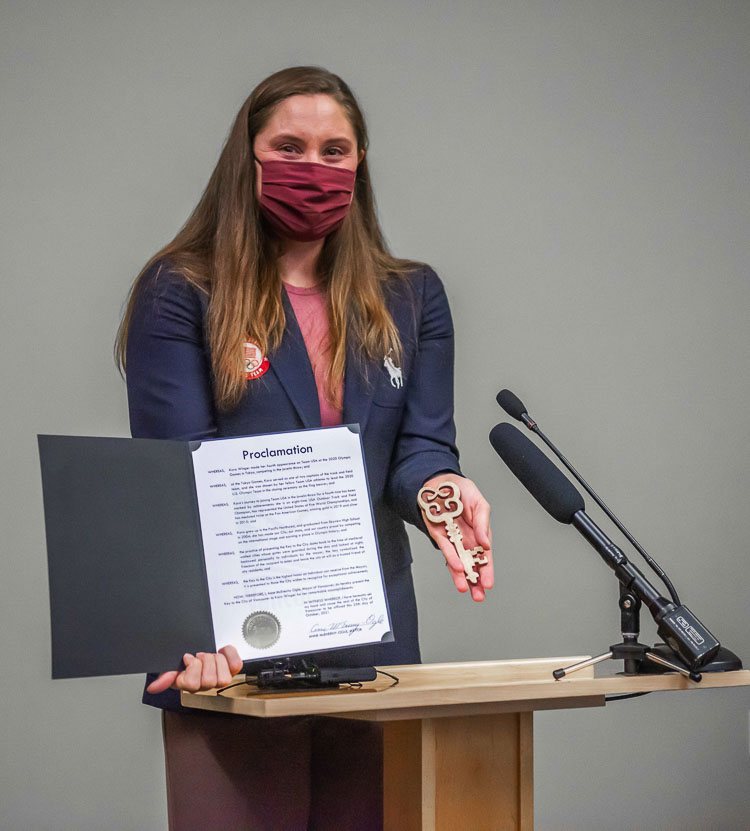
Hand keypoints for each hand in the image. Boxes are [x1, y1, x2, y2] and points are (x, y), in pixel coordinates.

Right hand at [145, 645, 242, 693]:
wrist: (194, 656)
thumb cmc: (183, 664)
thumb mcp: (170, 668)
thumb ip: (163, 677)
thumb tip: (153, 687)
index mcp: (188, 685)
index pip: (192, 684)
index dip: (192, 667)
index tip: (188, 658)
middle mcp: (205, 685)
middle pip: (209, 680)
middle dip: (204, 661)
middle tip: (200, 655)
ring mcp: (219, 679)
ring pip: (224, 677)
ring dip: (217, 660)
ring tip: (210, 655)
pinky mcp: (231, 670)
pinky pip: (236, 665)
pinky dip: (230, 654)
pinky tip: (222, 651)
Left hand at [419, 473, 493, 601]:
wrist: (440, 481)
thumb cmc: (462, 491)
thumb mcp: (480, 504)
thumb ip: (483, 524)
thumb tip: (486, 544)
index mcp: (478, 534)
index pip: (484, 556)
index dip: (487, 570)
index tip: (489, 584)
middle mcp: (465, 540)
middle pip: (471, 564)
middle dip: (475, 581)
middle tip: (479, 596)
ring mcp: (451, 539)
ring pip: (457, 561)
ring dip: (461, 576)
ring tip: (465, 589)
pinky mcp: (438, 534)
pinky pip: (445, 548)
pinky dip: (451, 558)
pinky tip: (457, 568)